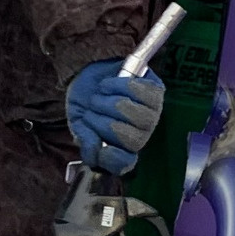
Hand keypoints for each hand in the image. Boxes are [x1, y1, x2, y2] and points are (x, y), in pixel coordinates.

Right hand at [65, 59, 165, 173]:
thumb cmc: (86, 101)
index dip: (115, 160)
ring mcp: (151, 114)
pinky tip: (109, 85)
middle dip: (105, 125)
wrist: (88, 72)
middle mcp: (140, 134)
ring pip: (139, 117)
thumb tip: (93, 154)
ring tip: (98, 96)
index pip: (125, 163)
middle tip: (91, 111)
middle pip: (134, 140)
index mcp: (120, 148)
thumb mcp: (79, 122)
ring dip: (111, 104)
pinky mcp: (155, 92)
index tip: (101, 151)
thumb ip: (85, 140)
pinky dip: (120, 87)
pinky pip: (142, 93)